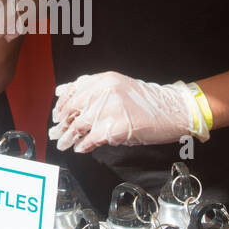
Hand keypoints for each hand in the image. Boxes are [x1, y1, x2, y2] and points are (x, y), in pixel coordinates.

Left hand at [49, 72, 205, 152]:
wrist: (173, 110)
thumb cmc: (148, 102)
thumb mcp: (119, 86)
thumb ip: (93, 89)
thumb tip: (63, 92)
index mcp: (104, 80)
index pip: (73, 90)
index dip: (61, 105)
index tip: (56, 115)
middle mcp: (105, 91)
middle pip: (73, 109)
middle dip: (62, 124)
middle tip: (56, 133)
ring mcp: (111, 109)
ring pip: (79, 125)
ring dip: (68, 137)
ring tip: (64, 143)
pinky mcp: (117, 127)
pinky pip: (92, 138)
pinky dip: (84, 145)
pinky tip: (81, 148)